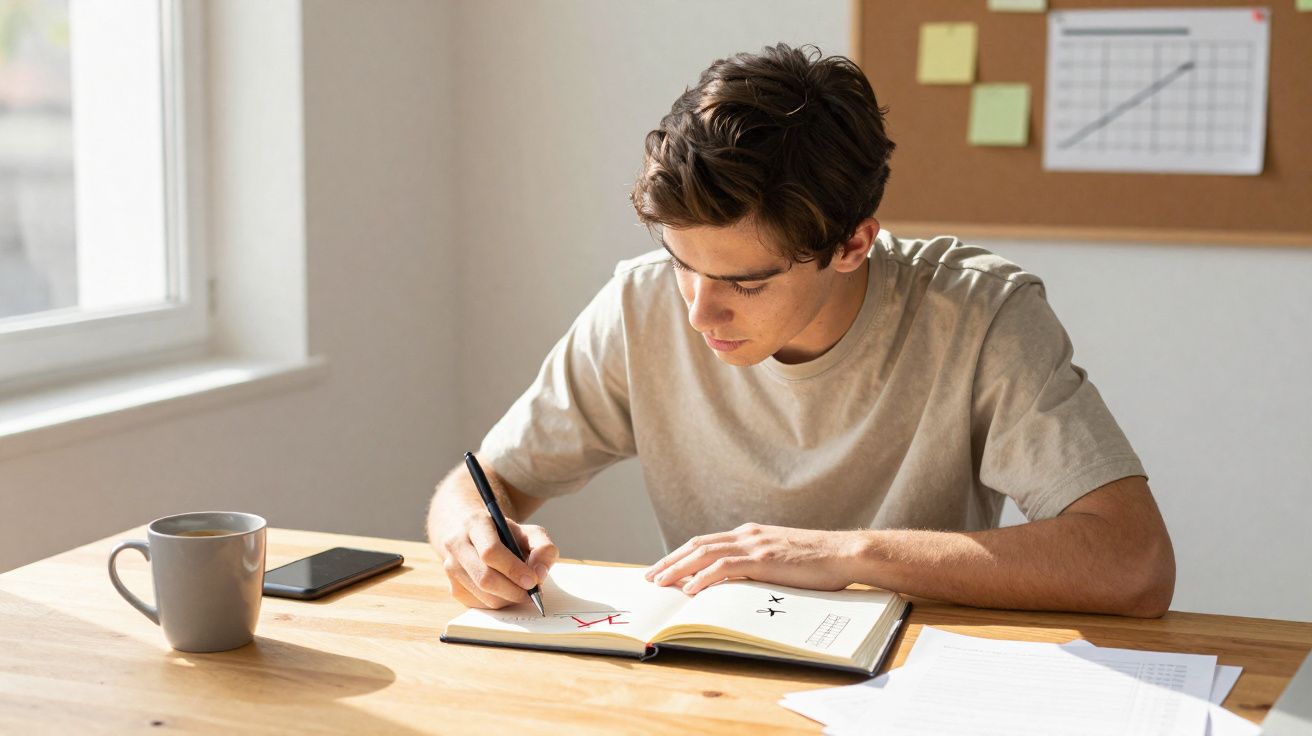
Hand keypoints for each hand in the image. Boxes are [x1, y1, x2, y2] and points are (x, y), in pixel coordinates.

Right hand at [438, 514, 558, 608]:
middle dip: (513, 590)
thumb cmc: (507, 536)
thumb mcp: (529, 533)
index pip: (490, 551)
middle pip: (484, 577)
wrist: (477, 537)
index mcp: (475, 524)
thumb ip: (543, 548)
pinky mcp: (453, 587)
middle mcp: (456, 544)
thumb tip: (540, 574)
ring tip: (522, 591)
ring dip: (508, 599)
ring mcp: (450, 567)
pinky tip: (507, 592)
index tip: (533, 581)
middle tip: (533, 594)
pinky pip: (479, 605)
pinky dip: (499, 603)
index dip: (513, 569)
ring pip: (483, 595)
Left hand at [643, 523, 862, 594]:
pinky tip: (690, 589)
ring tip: (660, 584)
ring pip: (705, 554)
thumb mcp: (782, 559)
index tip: (663, 568)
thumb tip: (736, 583)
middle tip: (650, 577)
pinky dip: (704, 577)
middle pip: (698, 545)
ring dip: (678, 569)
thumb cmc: (819, 562)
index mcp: (751, 533)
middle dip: (670, 561)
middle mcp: (748, 535)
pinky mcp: (764, 560)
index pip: (706, 542)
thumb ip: (758, 564)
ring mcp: (755, 545)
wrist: (845, 554)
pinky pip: (725, 567)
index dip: (681, 555)